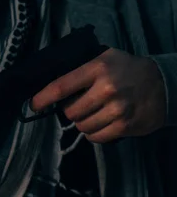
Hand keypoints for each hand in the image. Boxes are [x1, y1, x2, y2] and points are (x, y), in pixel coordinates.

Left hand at [31, 48, 165, 142]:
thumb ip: (80, 69)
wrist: (165, 84)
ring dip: (83, 123)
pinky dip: (94, 133)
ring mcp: (117, 109)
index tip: (33, 104)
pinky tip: (102, 123)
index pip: (61, 86)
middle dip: (70, 111)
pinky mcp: (125, 126)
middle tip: (80, 105)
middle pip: (69, 112)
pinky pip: (95, 137)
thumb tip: (50, 84)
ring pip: (81, 126)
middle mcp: (107, 88)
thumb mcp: (105, 58)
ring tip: (94, 113)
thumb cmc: (127, 70)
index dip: (43, 98)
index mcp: (97, 68)